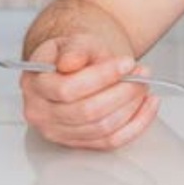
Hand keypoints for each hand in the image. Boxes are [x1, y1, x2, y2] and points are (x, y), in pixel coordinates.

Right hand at [21, 34, 159, 149]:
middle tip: (143, 74)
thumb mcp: (76, 41)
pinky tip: (148, 104)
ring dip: (131, 106)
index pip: (67, 89)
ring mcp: (57, 132)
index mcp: (35, 84)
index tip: (128, 63)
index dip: (103, 76)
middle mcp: (40, 113)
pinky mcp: (77, 143)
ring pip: (102, 128)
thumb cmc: (78, 54)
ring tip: (144, 85)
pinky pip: (111, 141)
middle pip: (87, 111)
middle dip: (123, 92)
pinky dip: (136, 124)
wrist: (78, 65)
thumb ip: (75, 49)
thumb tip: (70, 62)